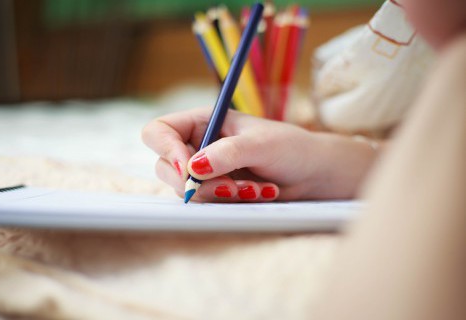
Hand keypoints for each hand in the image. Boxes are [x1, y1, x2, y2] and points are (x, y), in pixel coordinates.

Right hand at [142, 107, 377, 201]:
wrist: (313, 174)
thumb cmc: (291, 148)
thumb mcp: (261, 144)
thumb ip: (227, 153)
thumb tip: (192, 169)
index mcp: (202, 122)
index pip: (159, 131)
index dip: (165, 150)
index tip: (187, 169)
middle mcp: (197, 145)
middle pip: (165, 167)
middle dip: (198, 182)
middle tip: (232, 188)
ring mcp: (205, 171)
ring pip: (186, 190)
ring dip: (220, 194)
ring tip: (256, 189)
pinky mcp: (215, 192)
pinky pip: (206, 203)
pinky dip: (230, 202)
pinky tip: (257, 194)